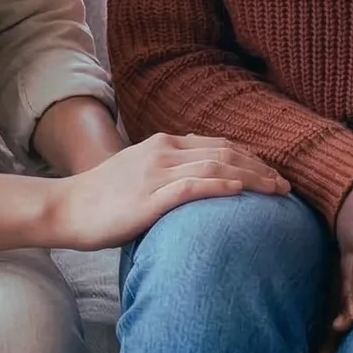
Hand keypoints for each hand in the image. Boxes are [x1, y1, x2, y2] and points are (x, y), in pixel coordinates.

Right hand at [44, 132, 288, 250]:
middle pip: (225, 154)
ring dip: (251, 178)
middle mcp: (164, 152)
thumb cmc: (103, 197)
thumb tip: (199, 181)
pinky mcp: (149, 198)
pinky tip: (239, 192)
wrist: (67, 207)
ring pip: (215, 167)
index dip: (250, 157)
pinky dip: (218, 186)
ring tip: (276, 191)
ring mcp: (156, 174)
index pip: (218, 145)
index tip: (272, 171)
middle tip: (286, 185)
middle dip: (260, 168)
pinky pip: (190, 187)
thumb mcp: (139, 173)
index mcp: (163, 144)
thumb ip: (168, 171)